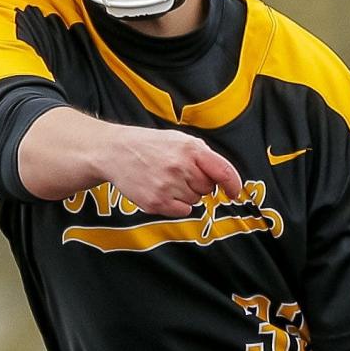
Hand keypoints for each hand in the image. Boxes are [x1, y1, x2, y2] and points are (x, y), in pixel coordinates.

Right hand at [107, 128, 242, 217]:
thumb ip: (202, 156)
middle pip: (207, 188)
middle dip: (199, 183)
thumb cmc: (150, 146)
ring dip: (186, 193)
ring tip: (166, 179)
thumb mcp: (178, 140)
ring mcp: (167, 186)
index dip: (233, 184)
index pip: (223, 171)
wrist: (115, 152)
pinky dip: (177, 204)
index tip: (234, 192)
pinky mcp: (156, 202)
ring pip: (195, 200)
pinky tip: (162, 190)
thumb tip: (224, 178)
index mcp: (189, 148)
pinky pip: (183, 211)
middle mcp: (180, 167)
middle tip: (179, 173)